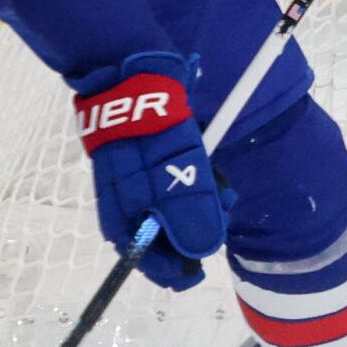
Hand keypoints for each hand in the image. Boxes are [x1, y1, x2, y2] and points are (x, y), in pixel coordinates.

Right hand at [71, 51, 229, 289]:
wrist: (131, 76)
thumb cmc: (150, 130)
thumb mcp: (174, 175)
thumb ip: (187, 214)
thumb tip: (199, 252)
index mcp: (122, 217)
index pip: (144, 260)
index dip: (173, 271)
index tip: (198, 271)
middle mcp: (128, 206)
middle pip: (163, 237)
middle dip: (197, 232)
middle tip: (224, 209)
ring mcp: (139, 184)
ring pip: (174, 212)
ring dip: (203, 207)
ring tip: (224, 190)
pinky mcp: (151, 163)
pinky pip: (176, 186)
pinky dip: (197, 185)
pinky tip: (212, 170)